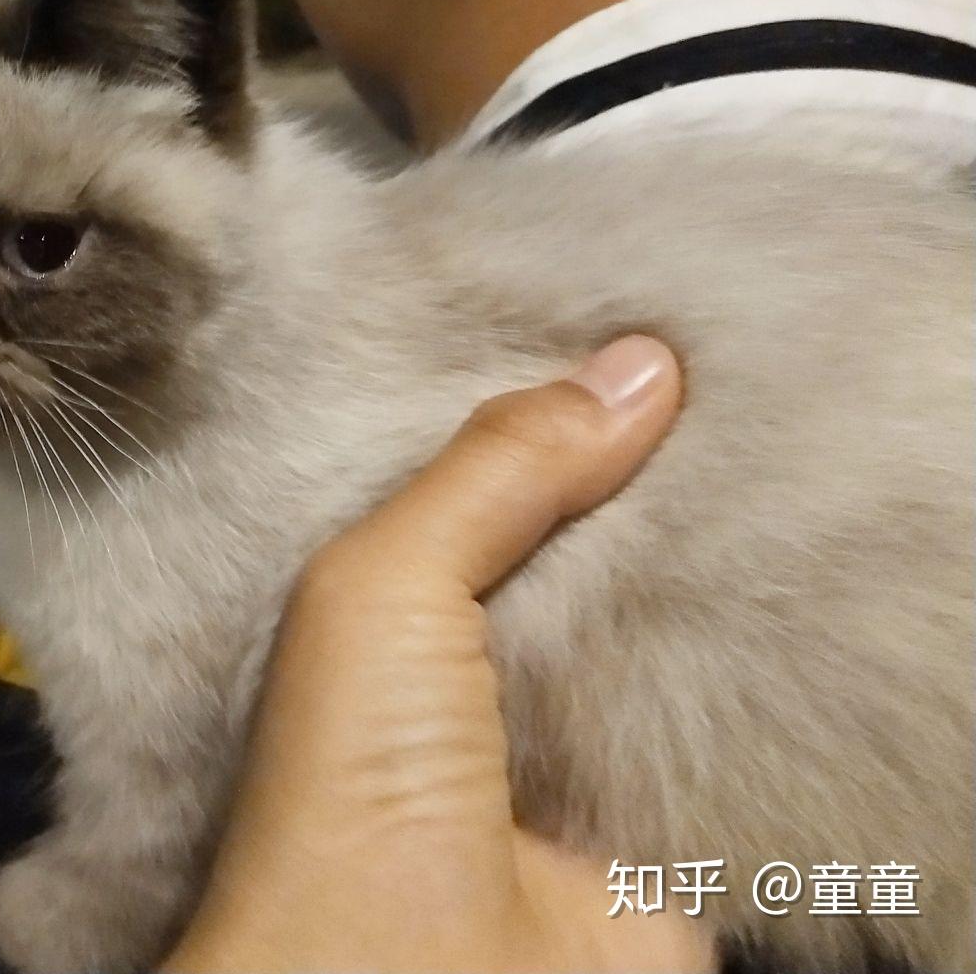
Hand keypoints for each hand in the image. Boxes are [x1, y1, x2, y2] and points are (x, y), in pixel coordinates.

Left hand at [162, 336, 711, 973]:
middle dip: (636, 477)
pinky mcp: (656, 817)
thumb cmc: (346, 787)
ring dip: (709, 563)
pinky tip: (800, 587)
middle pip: (575, 545)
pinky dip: (765, 665)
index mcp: (381, 609)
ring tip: (773, 450)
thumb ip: (496, 469)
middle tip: (717, 371)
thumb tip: (635, 366)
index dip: (538, 412)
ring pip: (658, 623)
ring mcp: (564, 743)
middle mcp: (470, 669)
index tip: (621, 328)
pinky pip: (730, 720)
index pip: (470, 482)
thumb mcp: (384, 583)